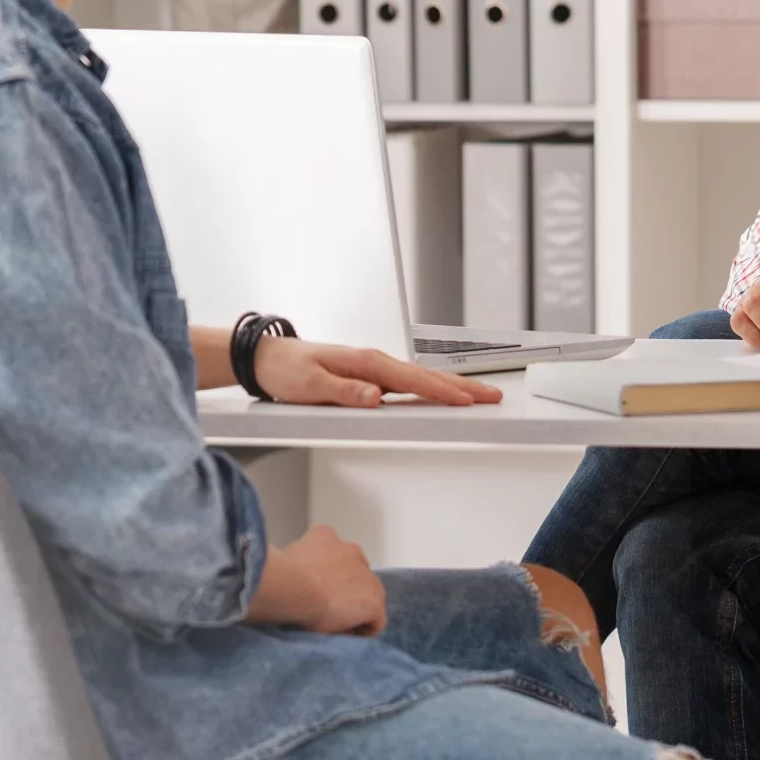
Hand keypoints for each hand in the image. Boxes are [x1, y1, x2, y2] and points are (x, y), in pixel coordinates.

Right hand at [249, 525, 387, 634]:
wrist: (294, 588)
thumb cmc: (280, 577)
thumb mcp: (282, 561)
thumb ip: (294, 564)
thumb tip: (285, 577)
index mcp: (324, 536)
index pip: (332, 558)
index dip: (324, 578)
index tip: (311, 594)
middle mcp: (350, 549)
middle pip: (352, 576)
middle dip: (342, 592)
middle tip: (322, 611)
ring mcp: (367, 575)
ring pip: (364, 599)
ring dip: (352, 612)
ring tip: (332, 628)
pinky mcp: (374, 600)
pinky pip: (374, 622)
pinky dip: (360, 632)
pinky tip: (342, 636)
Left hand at [252, 337, 502, 408]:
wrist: (267, 359)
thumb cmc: (286, 370)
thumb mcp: (310, 386)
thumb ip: (345, 392)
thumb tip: (376, 396)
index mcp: (366, 362)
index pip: (413, 380)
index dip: (443, 392)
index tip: (467, 400)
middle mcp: (374, 361)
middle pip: (426, 375)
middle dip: (462, 387)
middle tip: (492, 396)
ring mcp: (373, 368)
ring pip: (421, 378)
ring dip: (451, 387)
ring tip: (478, 396)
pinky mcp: (368, 376)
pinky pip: (407, 383)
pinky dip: (430, 388)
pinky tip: (440, 396)